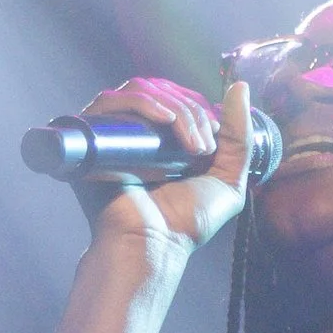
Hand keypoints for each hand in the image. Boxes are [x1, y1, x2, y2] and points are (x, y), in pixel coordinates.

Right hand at [72, 75, 255, 261]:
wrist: (154, 245)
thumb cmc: (186, 222)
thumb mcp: (228, 178)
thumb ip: (239, 135)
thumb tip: (240, 87)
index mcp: (162, 138)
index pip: (177, 96)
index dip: (199, 107)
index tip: (214, 137)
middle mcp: (135, 131)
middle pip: (161, 90)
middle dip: (192, 112)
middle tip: (202, 148)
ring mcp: (112, 131)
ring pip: (140, 90)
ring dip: (174, 109)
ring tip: (189, 145)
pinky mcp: (92, 136)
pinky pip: (111, 100)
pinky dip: (143, 103)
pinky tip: (165, 121)